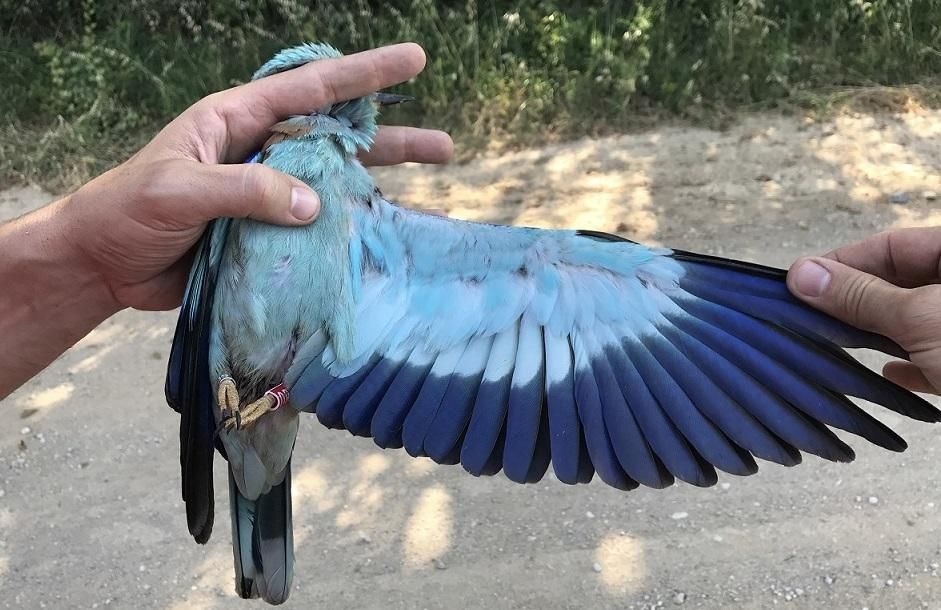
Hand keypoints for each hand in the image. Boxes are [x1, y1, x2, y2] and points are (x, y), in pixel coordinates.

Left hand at [62, 42, 451, 311]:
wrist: (103, 265)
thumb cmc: (127, 211)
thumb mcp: (178, 190)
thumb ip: (243, 190)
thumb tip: (313, 204)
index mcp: (237, 120)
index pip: (310, 89)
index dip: (363, 75)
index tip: (413, 60)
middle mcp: (261, 152)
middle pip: (336, 139)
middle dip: (390, 141)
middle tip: (445, 147)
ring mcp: (267, 195)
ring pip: (333, 186)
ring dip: (378, 192)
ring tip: (429, 202)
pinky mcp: (266, 235)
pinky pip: (315, 231)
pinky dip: (346, 234)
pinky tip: (379, 242)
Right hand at [787, 227, 940, 393]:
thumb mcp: (919, 318)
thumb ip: (861, 296)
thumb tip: (802, 274)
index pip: (892, 245)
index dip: (845, 262)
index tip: (802, 283)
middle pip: (902, 282)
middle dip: (857, 301)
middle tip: (813, 317)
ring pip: (914, 320)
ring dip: (879, 333)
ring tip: (839, 344)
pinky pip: (934, 355)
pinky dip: (910, 364)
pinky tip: (889, 373)